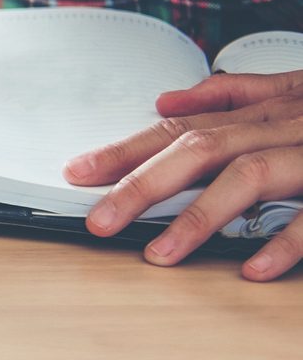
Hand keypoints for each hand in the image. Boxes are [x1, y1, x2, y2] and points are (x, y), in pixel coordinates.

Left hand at [65, 70, 302, 279]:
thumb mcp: (291, 92)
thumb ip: (233, 95)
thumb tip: (167, 102)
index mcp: (262, 114)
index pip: (181, 131)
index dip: (126, 151)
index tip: (78, 173)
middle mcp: (279, 130)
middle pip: (200, 150)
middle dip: (144, 184)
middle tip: (100, 220)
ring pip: (248, 176)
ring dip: (199, 216)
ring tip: (159, 253)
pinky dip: (284, 242)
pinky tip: (251, 268)